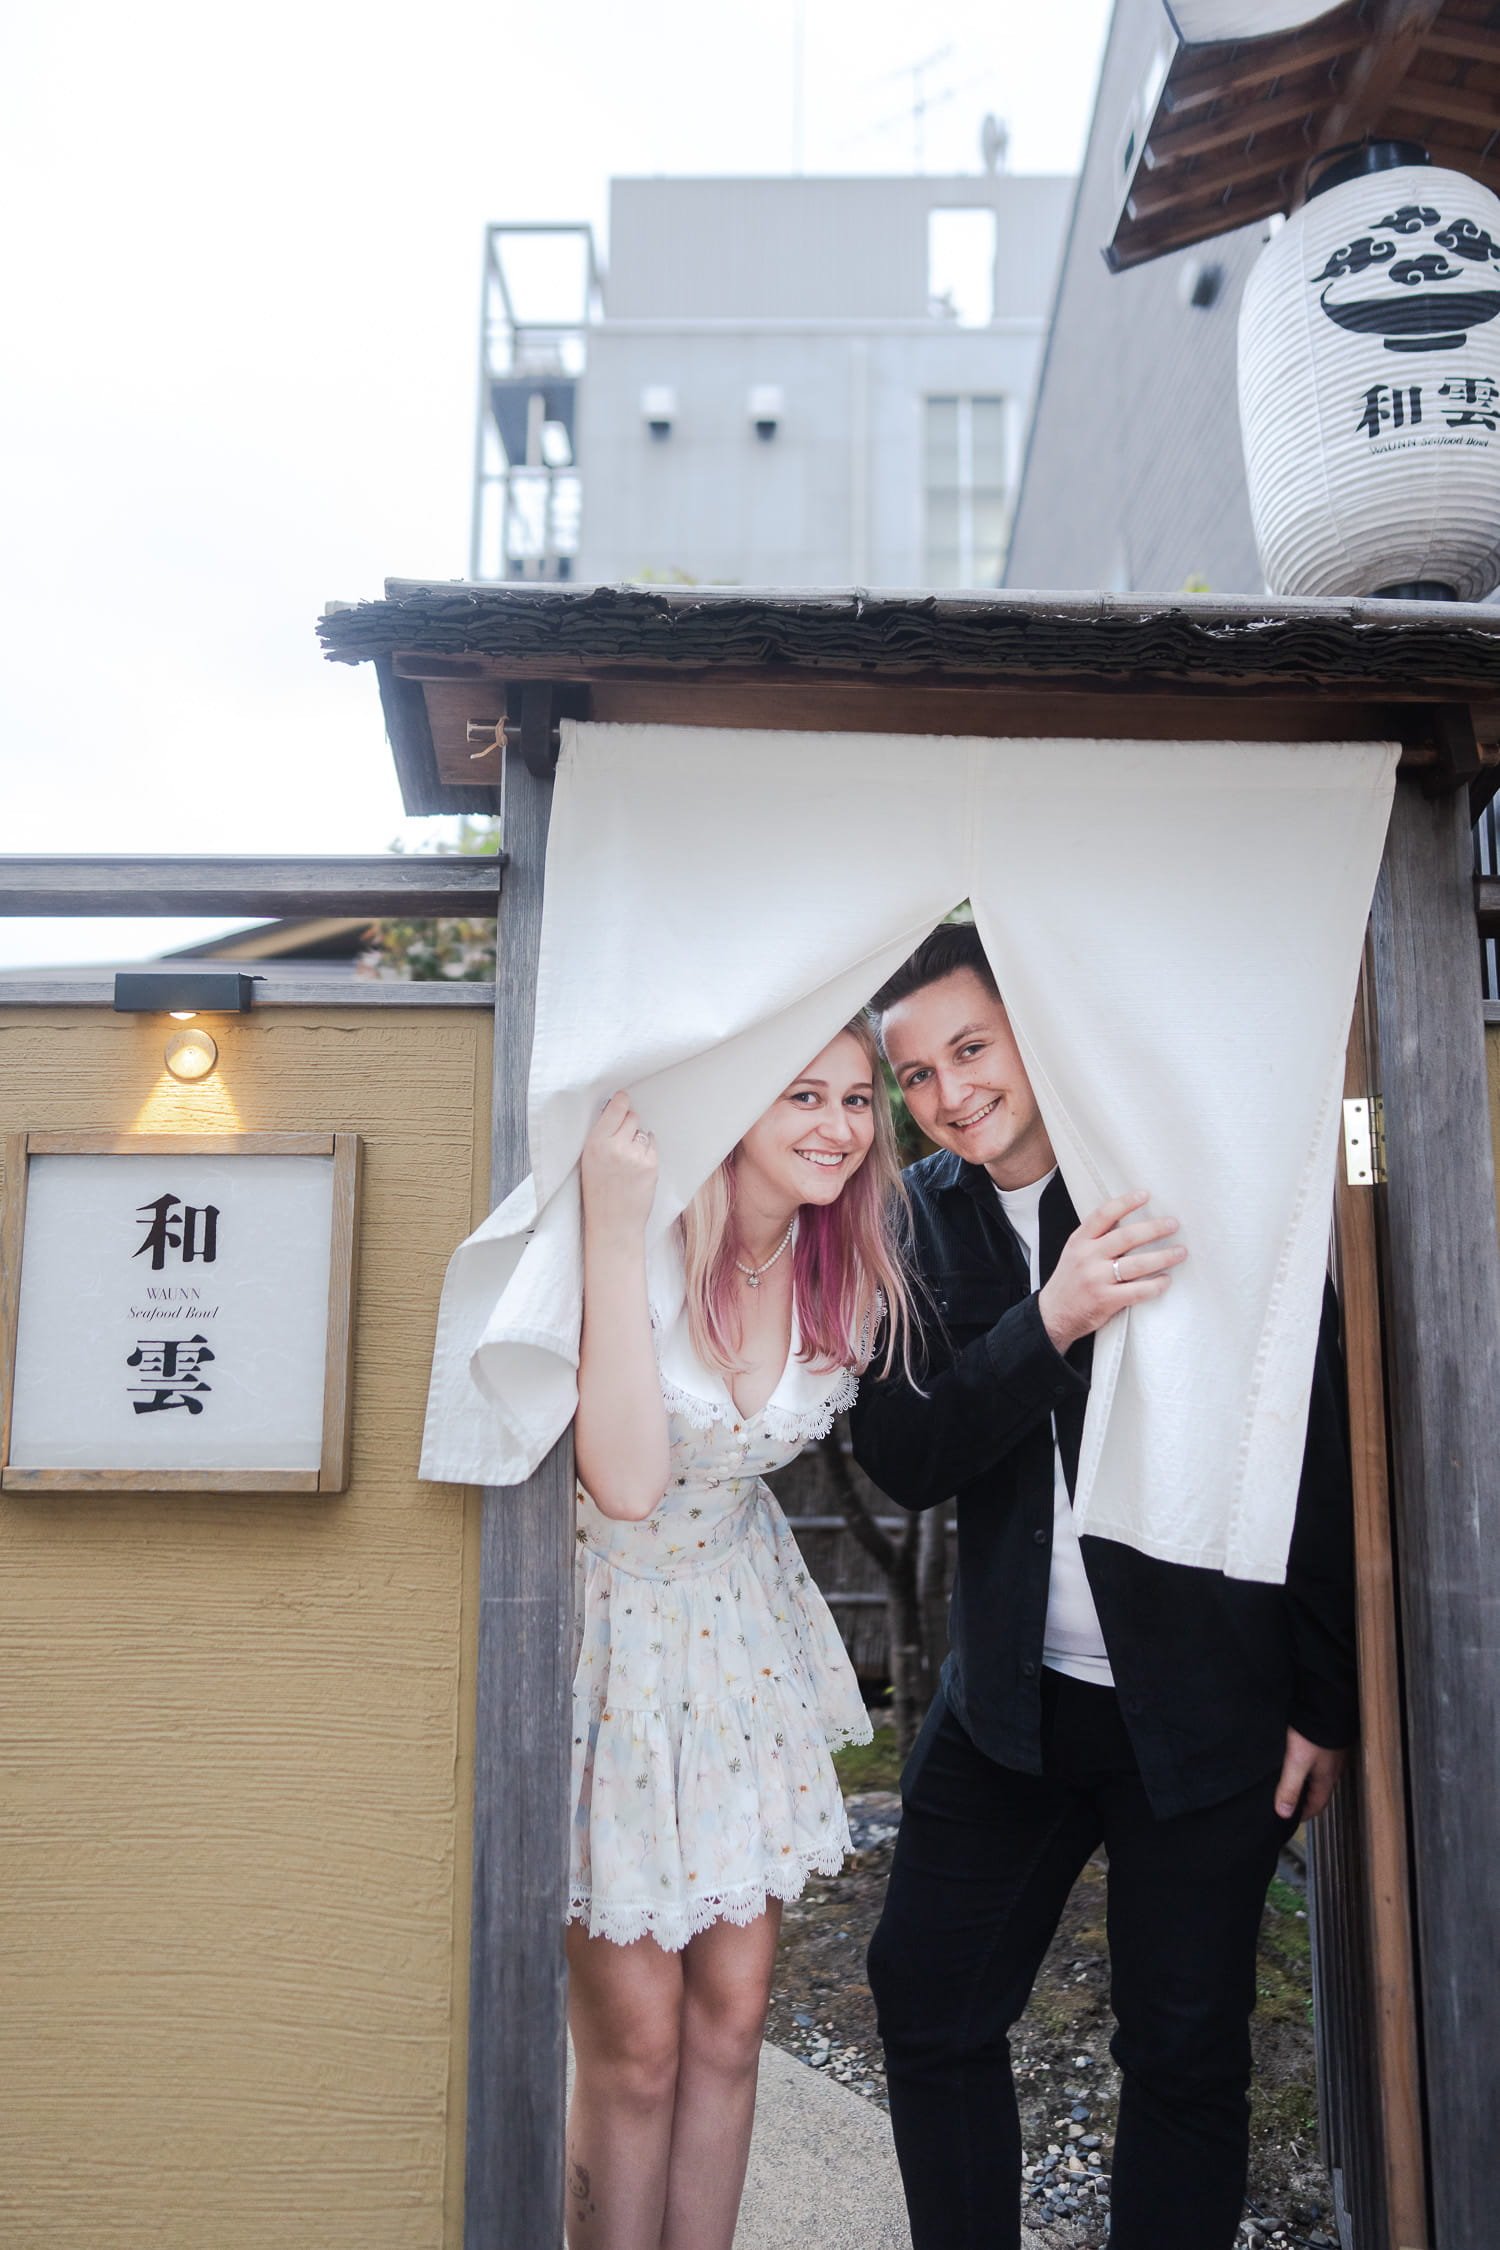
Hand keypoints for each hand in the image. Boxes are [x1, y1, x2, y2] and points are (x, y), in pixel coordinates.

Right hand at [580, 1092, 657, 1236]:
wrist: (613, 1222)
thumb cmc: (599, 1193)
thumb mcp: (590, 1160)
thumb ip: (602, 1136)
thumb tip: (617, 1111)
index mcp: (595, 1143)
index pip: (615, 1108)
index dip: (621, 1101)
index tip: (624, 1097)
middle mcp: (615, 1146)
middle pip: (632, 1117)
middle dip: (629, 1125)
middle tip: (622, 1143)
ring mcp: (635, 1155)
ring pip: (643, 1132)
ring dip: (638, 1141)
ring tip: (628, 1161)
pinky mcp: (651, 1164)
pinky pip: (653, 1145)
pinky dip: (648, 1152)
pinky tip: (638, 1167)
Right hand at [1037, 1190, 1185, 1352]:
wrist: (1053, 1314)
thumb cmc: (1069, 1282)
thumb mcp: (1075, 1252)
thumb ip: (1096, 1238)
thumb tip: (1127, 1220)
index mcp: (1079, 1241)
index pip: (1103, 1215)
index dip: (1125, 1203)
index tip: (1145, 1195)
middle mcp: (1087, 1257)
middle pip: (1126, 1237)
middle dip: (1154, 1229)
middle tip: (1173, 1224)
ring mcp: (1096, 1279)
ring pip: (1137, 1264)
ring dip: (1163, 1257)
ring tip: (1180, 1252)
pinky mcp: (1106, 1300)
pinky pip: (1137, 1291)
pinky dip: (1155, 1285)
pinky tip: (1166, 1280)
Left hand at [1274, 1728, 1346, 1822]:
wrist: (1326, 1705)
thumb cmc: (1313, 1734)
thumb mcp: (1296, 1762)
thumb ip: (1290, 1787)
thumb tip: (1283, 1813)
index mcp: (1326, 1778)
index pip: (1317, 1805)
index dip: (1305, 1814)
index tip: (1293, 1819)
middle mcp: (1332, 1769)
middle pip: (1319, 1791)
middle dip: (1306, 1798)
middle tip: (1290, 1802)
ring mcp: (1333, 1755)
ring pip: (1319, 1775)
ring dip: (1307, 1782)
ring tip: (1292, 1782)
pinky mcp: (1328, 1741)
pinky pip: (1319, 1761)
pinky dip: (1308, 1766)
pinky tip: (1299, 1758)